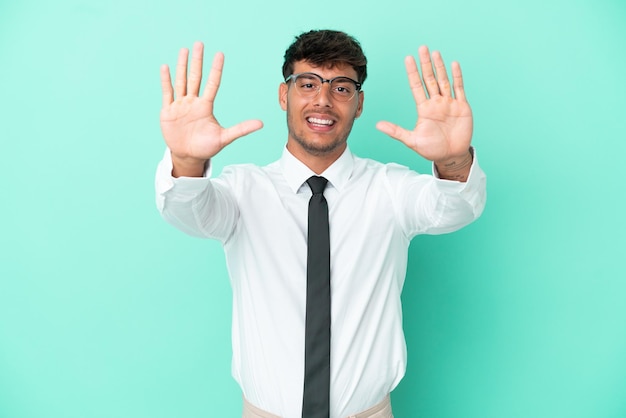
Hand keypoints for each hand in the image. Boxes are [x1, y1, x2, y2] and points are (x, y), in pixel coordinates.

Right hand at [160, 42, 262, 176]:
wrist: (188, 156)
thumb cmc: (206, 147)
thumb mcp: (224, 137)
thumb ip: (241, 129)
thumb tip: (261, 123)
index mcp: (206, 106)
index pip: (212, 83)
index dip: (216, 69)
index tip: (220, 54)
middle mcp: (193, 102)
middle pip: (196, 77)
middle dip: (197, 61)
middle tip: (199, 43)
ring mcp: (180, 105)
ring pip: (181, 81)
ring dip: (182, 66)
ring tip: (184, 50)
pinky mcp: (168, 111)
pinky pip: (167, 93)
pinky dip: (166, 81)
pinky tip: (165, 68)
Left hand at [376, 46, 472, 168]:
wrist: (451, 156)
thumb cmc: (432, 149)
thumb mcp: (412, 141)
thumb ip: (396, 131)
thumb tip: (378, 125)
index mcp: (424, 109)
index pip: (416, 86)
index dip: (412, 72)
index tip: (408, 59)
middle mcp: (436, 103)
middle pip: (429, 79)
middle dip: (425, 64)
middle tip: (421, 48)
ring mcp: (449, 103)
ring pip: (443, 80)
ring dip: (439, 67)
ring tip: (435, 53)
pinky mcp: (462, 107)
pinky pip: (459, 89)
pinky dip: (456, 76)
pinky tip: (453, 64)